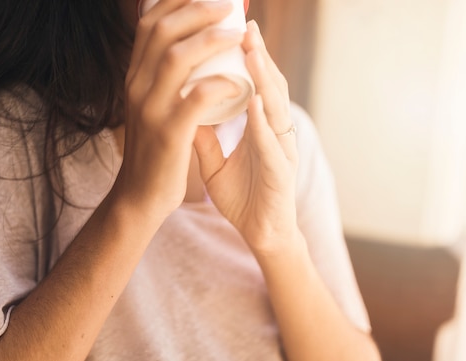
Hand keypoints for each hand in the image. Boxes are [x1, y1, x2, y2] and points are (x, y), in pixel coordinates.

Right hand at [111, 0, 243, 220]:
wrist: (140, 195)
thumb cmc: (155, 149)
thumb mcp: (151, 107)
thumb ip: (162, 79)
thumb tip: (187, 49)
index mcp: (134, 77)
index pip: (148, 24)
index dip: (174, 0)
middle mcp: (136, 87)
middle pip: (161, 31)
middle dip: (196, 9)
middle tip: (227, 4)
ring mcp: (150, 110)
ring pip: (176, 58)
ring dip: (210, 39)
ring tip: (236, 33)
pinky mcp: (168, 134)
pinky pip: (195, 98)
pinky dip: (218, 83)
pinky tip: (236, 79)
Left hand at [194, 20, 298, 253]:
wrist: (259, 233)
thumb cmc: (243, 195)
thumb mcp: (214, 162)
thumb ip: (203, 136)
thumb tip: (184, 109)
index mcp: (261, 127)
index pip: (254, 83)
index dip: (245, 55)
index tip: (228, 27)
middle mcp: (275, 133)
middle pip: (270, 85)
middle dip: (258, 53)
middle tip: (244, 22)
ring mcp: (281, 151)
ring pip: (277, 107)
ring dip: (265, 77)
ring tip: (252, 49)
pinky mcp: (281, 174)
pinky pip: (273, 145)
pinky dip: (265, 122)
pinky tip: (257, 102)